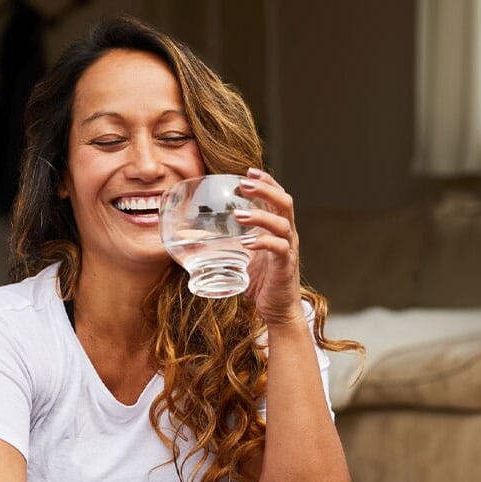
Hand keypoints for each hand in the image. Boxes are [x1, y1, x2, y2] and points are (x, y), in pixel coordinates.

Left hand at [235, 167, 305, 327]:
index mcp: (278, 229)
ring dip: (260, 215)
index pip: (277, 197)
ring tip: (238, 214)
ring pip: (282, 223)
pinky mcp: (286, 266)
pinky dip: (263, 242)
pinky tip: (247, 242)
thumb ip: (225, 243)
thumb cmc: (261, 282)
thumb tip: (191, 236)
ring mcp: (288, 249)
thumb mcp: (241, 257)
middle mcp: (287, 235)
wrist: (278, 310)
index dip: (266, 182)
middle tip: (244, 183)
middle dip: (265, 189)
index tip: (248, 171)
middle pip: (284, 202)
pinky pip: (278, 248)